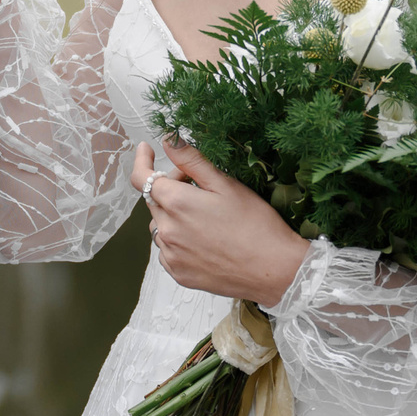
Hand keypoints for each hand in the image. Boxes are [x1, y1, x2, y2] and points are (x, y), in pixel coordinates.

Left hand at [132, 141, 309, 308]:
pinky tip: (203, 239)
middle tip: (199, 185)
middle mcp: (167, 230)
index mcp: (177, 203)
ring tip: (205, 217)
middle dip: (170, 187)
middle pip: (154, 200)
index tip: (147, 150)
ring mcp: (171, 255)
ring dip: (173, 215)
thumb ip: (192, 161)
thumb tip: (168, 141)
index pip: (143, 178)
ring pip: (160, 225)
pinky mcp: (179, 274)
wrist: (274, 270)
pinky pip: (167, 250)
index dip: (142, 161)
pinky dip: (177, 240)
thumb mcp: (226, 185)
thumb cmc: (256, 224)